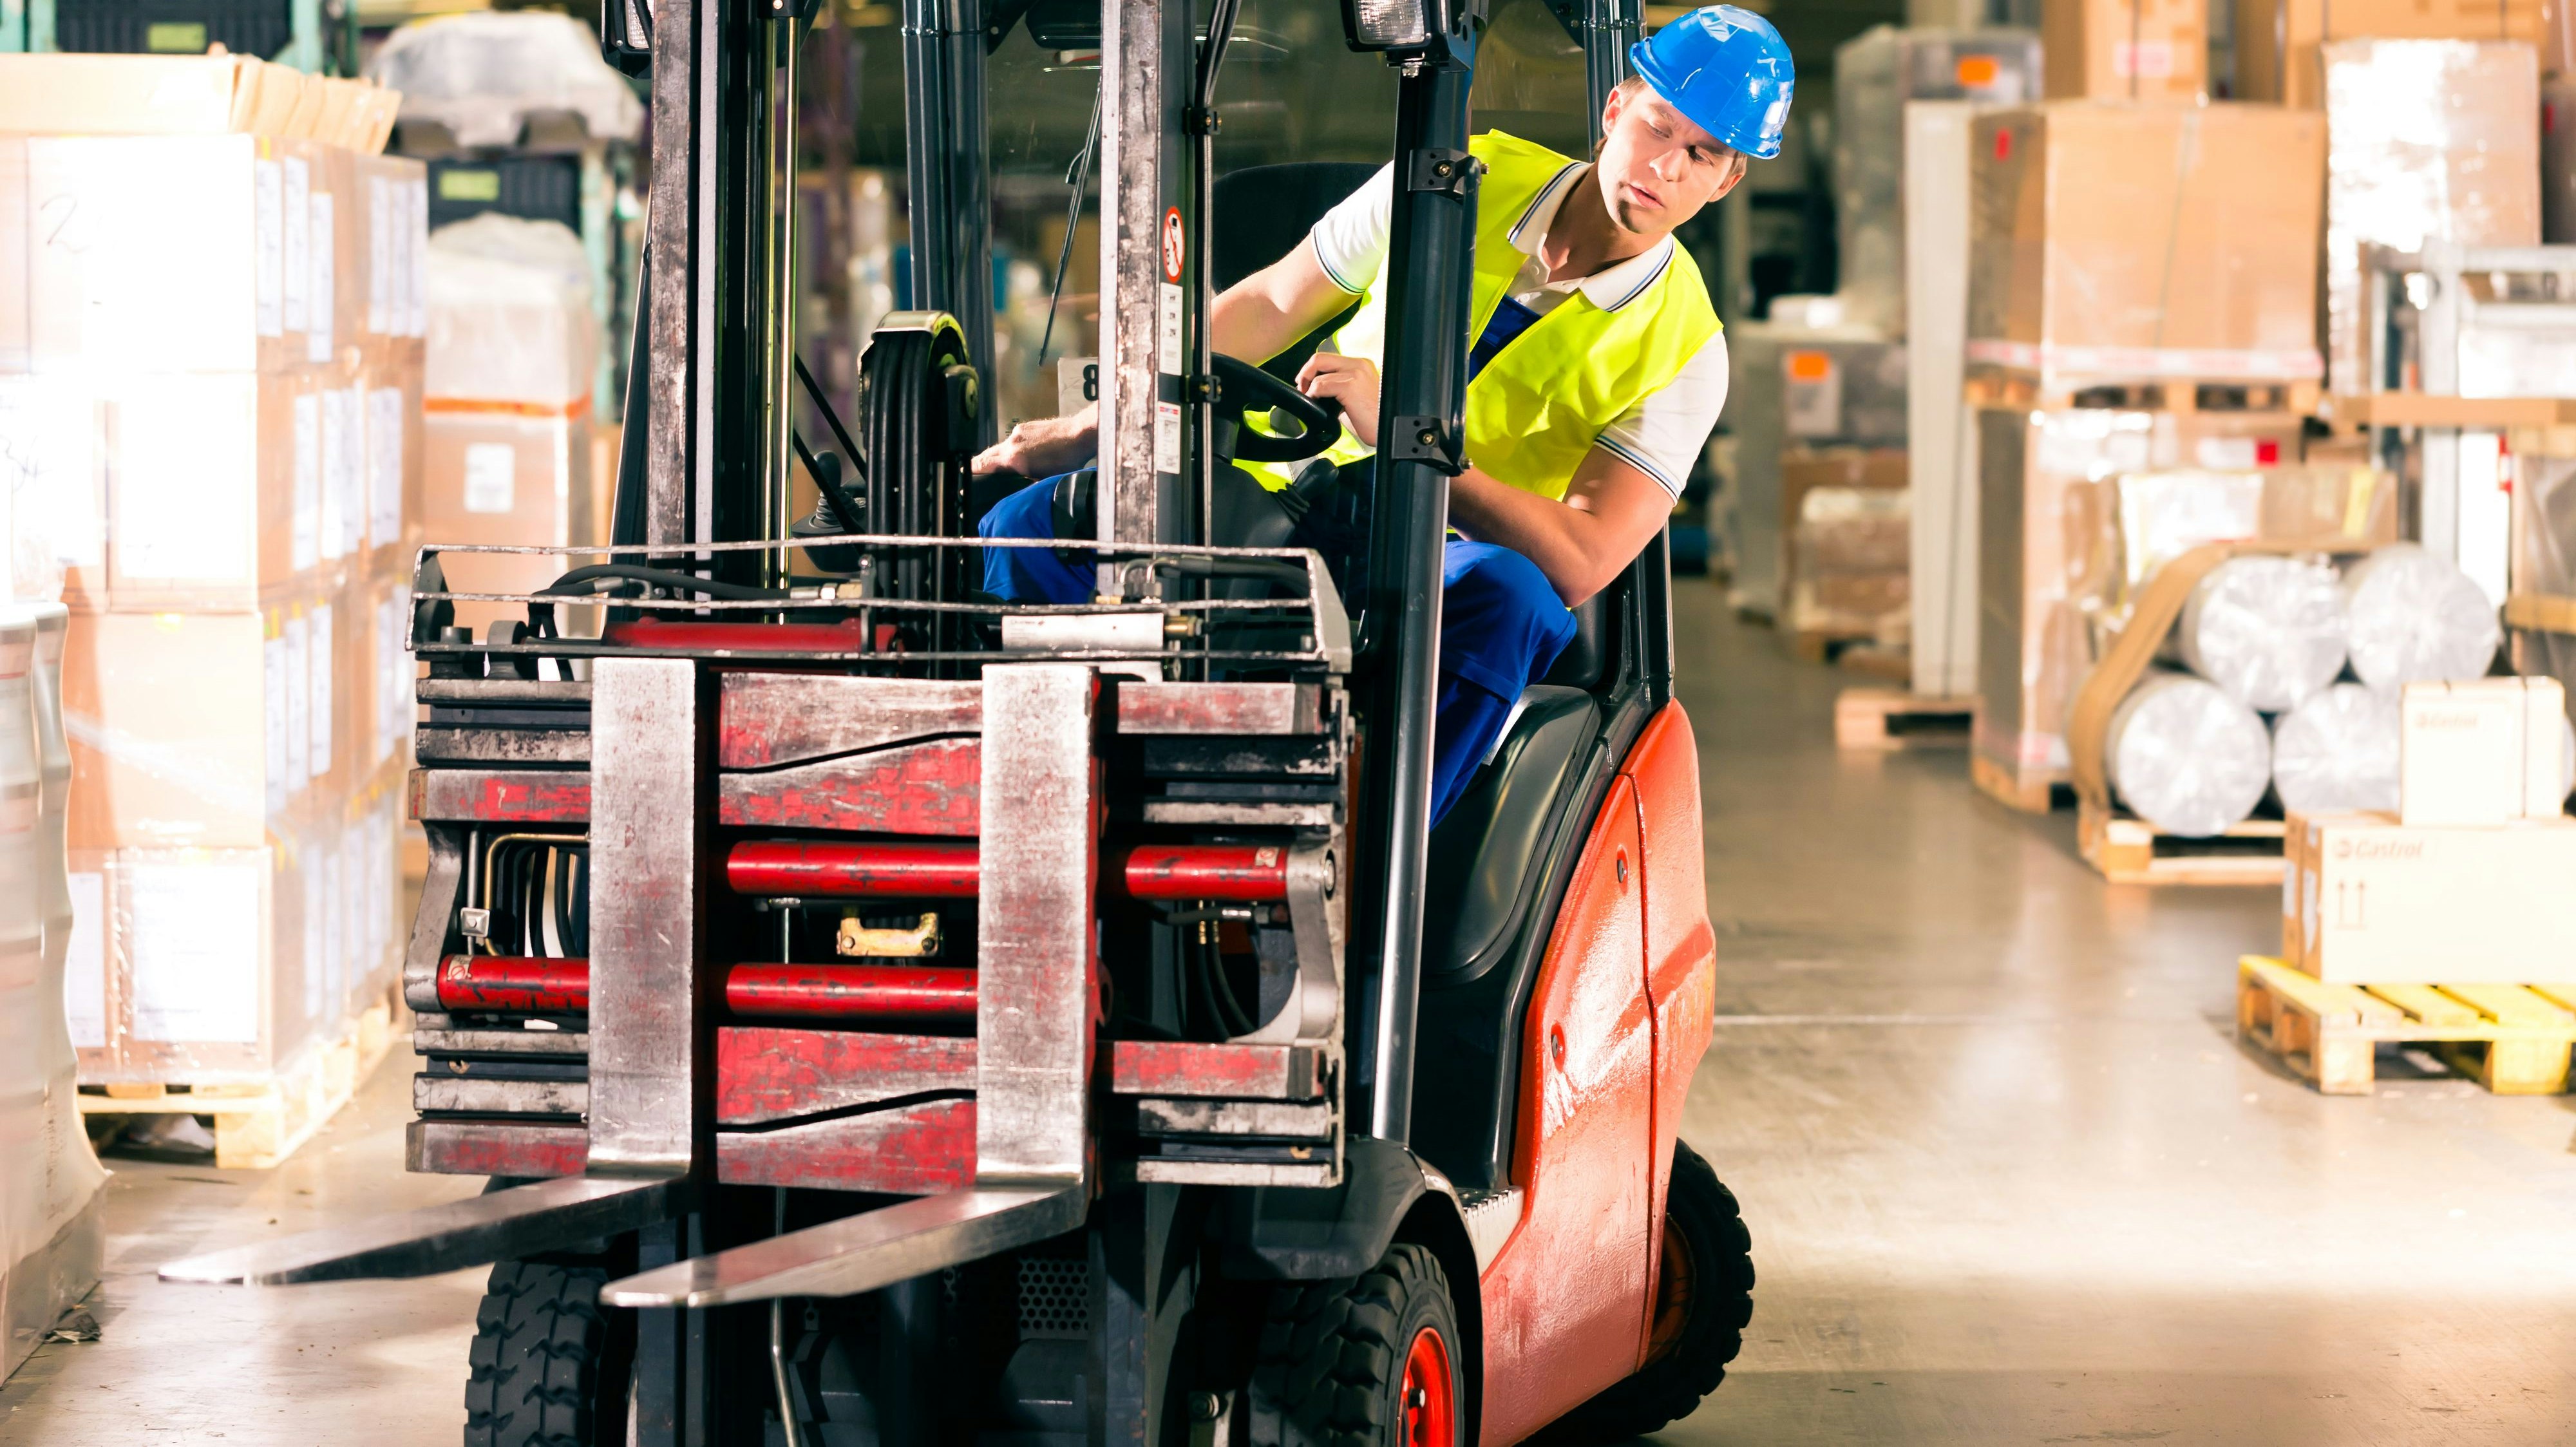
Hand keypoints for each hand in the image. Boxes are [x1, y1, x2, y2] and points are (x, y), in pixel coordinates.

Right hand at [973, 406, 1096, 477]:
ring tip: (1006, 464)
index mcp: (1014, 458)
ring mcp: (1019, 432)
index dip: (973, 469)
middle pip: (989, 454)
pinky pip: (1014, 439)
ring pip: (1002, 446)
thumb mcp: (1043, 477)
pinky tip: (1025, 453)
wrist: (1080, 434)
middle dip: (982, 462)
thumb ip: (1023, 477)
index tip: (966, 471)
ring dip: (1002, 455)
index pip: (984, 464)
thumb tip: (1014, 479)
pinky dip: (1015, 447)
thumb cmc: (1067, 459)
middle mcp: (1012, 443)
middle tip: (975, 468)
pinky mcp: (1026, 426)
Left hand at [1295, 352, 1379, 448]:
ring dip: (1308, 388)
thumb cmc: (1373, 420)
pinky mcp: (1350, 386)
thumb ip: (1339, 386)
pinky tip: (1317, 406)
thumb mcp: (1355, 396)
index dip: (1312, 369)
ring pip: (1318, 372)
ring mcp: (1355, 373)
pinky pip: (1321, 386)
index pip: (1328, 358)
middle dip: (1305, 373)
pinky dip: (1313, 395)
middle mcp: (1359, 364)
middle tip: (1302, 389)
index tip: (1307, 384)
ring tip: (1310, 401)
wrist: (1387, 431)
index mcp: (1361, 365)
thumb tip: (1318, 389)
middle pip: (1320, 358)